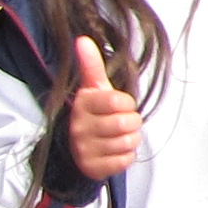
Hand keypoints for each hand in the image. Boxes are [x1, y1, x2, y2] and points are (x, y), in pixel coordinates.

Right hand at [64, 37, 143, 180]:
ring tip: (120, 136)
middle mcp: (80, 127)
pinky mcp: (92, 167)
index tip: (121, 105)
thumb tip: (82, 39)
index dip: (127, 103)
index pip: (117, 100)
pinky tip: (116, 150)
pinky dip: (126, 155)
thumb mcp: (92, 88)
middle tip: (124, 122)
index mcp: (82, 104)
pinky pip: (124, 160)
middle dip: (132, 122)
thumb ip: (91, 65)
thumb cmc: (93, 114)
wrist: (74, 148)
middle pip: (125, 123)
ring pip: (127, 142)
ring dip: (130, 139)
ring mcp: (84, 149)